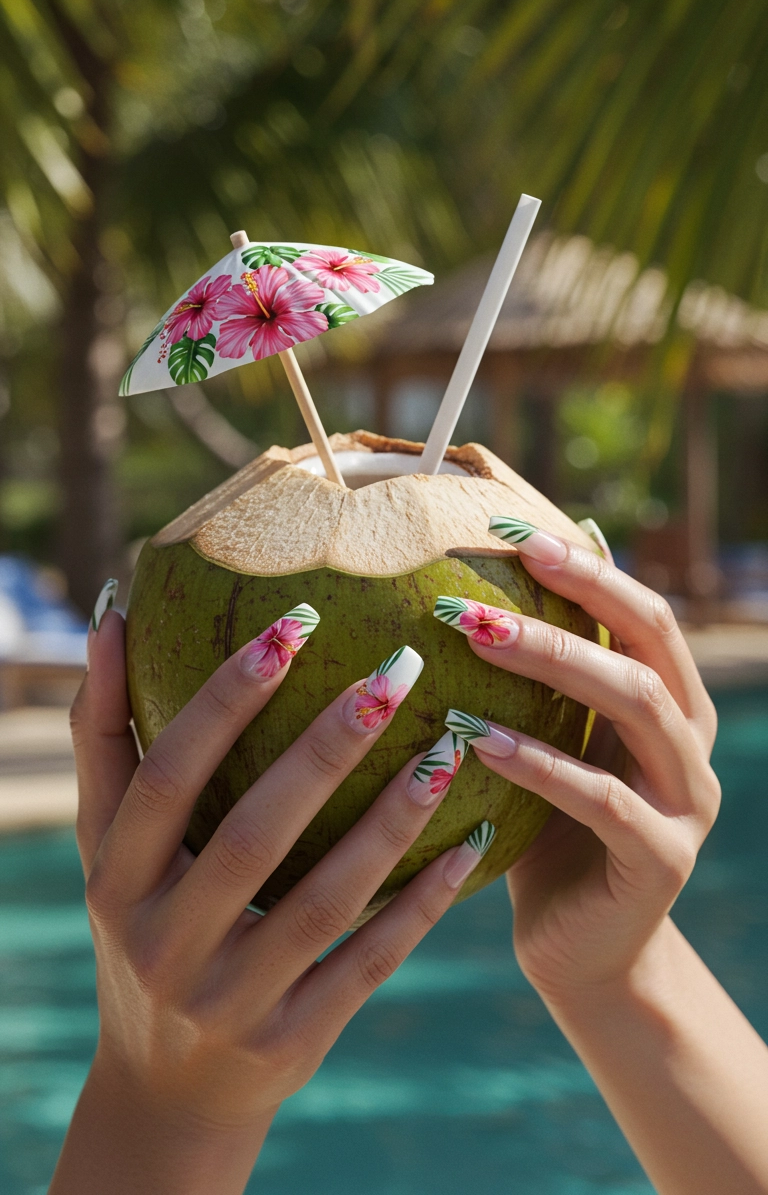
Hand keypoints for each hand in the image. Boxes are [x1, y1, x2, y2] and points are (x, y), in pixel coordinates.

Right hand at [52, 602, 489, 1194]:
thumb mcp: (106, 846)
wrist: (165, 1090)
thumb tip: (111, 613)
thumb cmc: (140, 925)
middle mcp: (165, 943)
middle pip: (253, 835)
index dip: (225, 701)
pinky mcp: (293, 1042)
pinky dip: (421, 904)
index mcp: (117, 880)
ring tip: (447, 748)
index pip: (168, 777)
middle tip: (397, 671)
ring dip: (391, 821)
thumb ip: (106, 734)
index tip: (294, 625)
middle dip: (326, 749)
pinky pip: (368, 963)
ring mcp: (230, 1000)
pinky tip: (471, 840)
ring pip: (324, 900)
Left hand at [434, 527, 719, 1004]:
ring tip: (476, 636)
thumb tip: (492, 583)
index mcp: (670, 702)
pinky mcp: (662, 860)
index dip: (585, 565)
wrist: (584, 952)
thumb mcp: (551, 742)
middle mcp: (690, 742)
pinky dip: (540, 763)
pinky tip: (476, 738)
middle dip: (570, 600)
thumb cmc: (549, 831)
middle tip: (487, 577)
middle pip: (646, 644)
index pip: (641, 612)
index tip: (506, 528)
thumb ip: (544, 679)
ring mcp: (686, 801)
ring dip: (554, 663)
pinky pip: (603, 799)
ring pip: (637, 705)